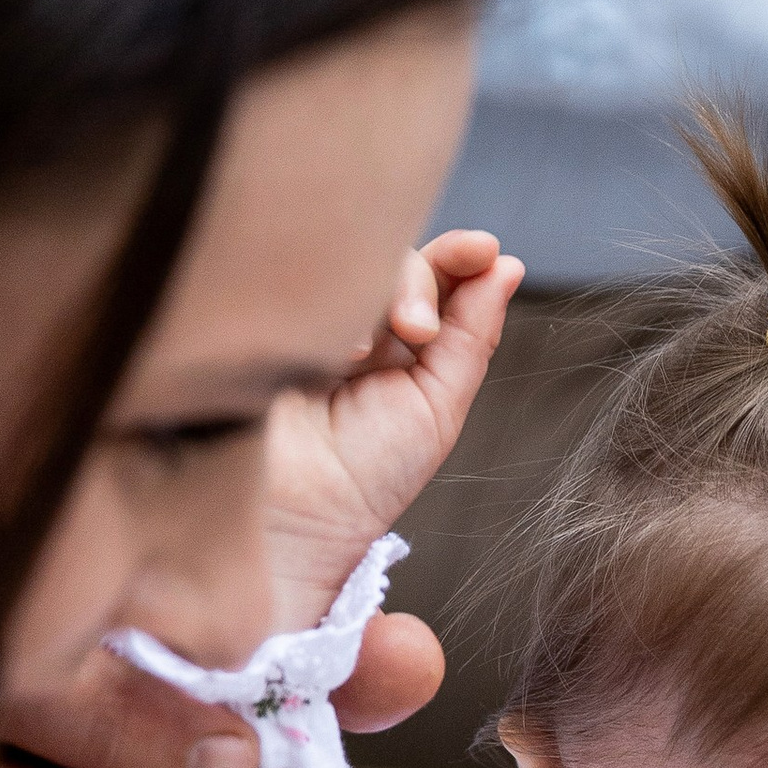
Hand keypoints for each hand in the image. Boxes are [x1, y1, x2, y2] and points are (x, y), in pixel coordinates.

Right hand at [264, 230, 521, 628]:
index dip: (459, 256)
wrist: (290, 516)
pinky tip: (332, 351)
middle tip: (417, 330)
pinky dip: (327, 300)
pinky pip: (295, 272)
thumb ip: (471, 337)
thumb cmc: (364, 477)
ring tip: (363, 354)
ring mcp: (305, 314)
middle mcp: (352, 320)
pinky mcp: (259, 313)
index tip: (486, 251)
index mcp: (396, 341)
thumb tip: (508, 267)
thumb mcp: (437, 408)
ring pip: (350, 258)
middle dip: (419, 282)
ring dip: (375, 291)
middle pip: (394, 258)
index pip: (432, 274)